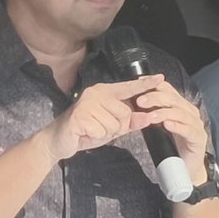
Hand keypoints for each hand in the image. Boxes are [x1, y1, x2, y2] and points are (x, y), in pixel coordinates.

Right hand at [42, 75, 164, 162]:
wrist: (58, 139)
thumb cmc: (86, 130)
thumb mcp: (111, 127)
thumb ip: (130, 122)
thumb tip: (149, 118)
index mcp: (105, 92)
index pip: (129, 87)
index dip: (145, 84)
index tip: (160, 78)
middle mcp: (96, 93)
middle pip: (125, 113)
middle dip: (117, 127)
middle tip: (100, 127)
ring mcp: (87, 103)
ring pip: (114, 125)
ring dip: (105, 133)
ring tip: (92, 130)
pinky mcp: (80, 116)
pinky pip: (101, 131)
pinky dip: (95, 137)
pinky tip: (85, 133)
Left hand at [130, 81, 209, 170]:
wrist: (186, 168)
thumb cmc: (171, 145)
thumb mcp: (158, 125)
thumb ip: (151, 112)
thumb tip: (135, 100)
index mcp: (180, 106)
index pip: (168, 90)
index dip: (154, 85)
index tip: (139, 84)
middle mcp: (190, 112)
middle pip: (173, 99)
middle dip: (155, 98)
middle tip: (140, 101)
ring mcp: (196, 125)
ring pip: (180, 113)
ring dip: (163, 113)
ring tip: (150, 116)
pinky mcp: (199, 138)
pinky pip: (188, 130)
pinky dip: (177, 126)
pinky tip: (167, 125)